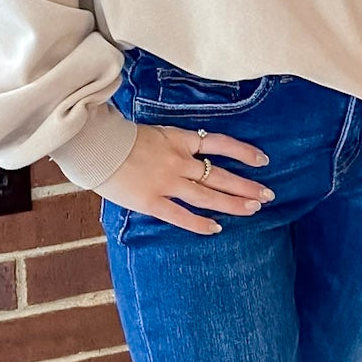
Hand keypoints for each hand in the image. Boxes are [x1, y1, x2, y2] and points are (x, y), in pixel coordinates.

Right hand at [98, 122, 273, 233]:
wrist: (94, 145)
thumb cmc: (118, 137)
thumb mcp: (152, 133)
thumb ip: (171, 145)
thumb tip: (187, 155)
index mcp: (178, 139)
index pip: (220, 144)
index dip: (243, 152)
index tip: (263, 160)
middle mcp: (178, 161)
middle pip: (220, 175)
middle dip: (246, 185)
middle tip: (268, 195)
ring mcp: (166, 182)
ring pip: (207, 196)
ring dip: (232, 204)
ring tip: (253, 209)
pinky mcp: (151, 201)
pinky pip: (181, 215)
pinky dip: (200, 223)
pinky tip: (216, 228)